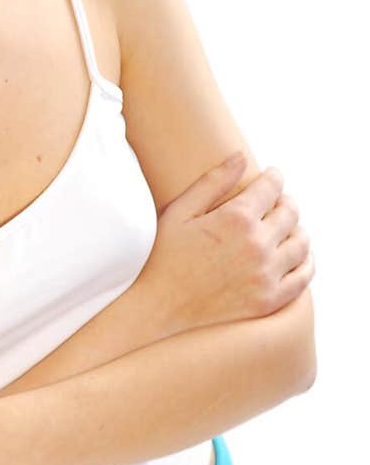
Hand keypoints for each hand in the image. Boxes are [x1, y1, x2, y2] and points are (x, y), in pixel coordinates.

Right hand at [140, 153, 314, 335]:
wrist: (158, 307)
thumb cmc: (163, 256)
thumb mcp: (180, 212)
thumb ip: (212, 182)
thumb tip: (240, 156)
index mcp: (235, 218)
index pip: (271, 187)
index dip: (274, 177)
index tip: (272, 176)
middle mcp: (256, 245)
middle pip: (290, 212)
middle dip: (286, 201)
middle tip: (279, 201)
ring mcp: (266, 275)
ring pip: (301, 243)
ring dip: (298, 230)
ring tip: (288, 228)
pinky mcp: (269, 300)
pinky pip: (303, 277)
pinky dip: (306, 263)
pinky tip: (297, 257)